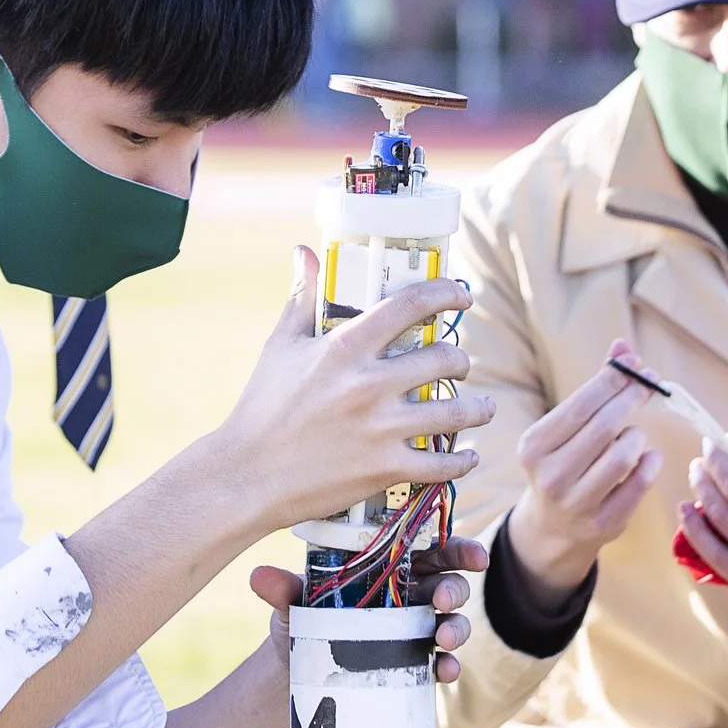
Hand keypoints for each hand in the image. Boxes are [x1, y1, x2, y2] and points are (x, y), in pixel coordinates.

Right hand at [209, 248, 493, 534]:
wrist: (244, 477)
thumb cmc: (261, 408)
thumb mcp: (280, 346)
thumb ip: (301, 296)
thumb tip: (304, 250)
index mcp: (345, 347)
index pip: (411, 304)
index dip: (445, 293)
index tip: (462, 296)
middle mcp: (368, 384)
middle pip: (444, 358)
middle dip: (461, 359)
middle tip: (460, 364)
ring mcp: (380, 429)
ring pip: (455, 412)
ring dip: (477, 408)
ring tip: (482, 407)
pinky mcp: (384, 468)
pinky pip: (442, 464)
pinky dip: (462, 460)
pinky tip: (467, 455)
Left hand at [247, 536, 489, 683]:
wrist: (296, 672)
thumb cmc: (302, 619)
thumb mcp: (292, 603)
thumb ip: (283, 589)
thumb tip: (258, 577)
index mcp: (394, 565)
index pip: (433, 548)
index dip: (460, 548)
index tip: (476, 556)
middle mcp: (412, 593)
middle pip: (450, 581)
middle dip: (456, 587)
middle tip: (443, 597)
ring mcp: (416, 629)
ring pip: (452, 621)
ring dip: (457, 627)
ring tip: (444, 638)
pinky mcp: (414, 664)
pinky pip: (441, 664)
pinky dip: (448, 667)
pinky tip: (444, 671)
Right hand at [505, 340, 664, 604]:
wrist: (553, 526)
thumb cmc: (565, 460)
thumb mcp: (567, 427)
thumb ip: (596, 387)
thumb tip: (623, 346)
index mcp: (534, 447)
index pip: (580, 405)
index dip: (613, 380)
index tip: (637, 364)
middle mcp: (550, 476)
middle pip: (604, 427)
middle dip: (632, 398)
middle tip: (651, 383)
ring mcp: (576, 504)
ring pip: (623, 455)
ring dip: (638, 436)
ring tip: (634, 433)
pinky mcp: (603, 525)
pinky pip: (640, 484)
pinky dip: (650, 463)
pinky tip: (647, 456)